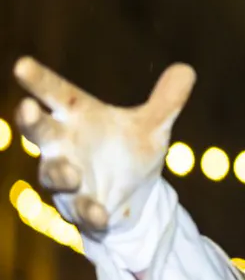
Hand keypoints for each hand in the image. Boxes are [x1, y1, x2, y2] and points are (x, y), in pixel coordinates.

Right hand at [12, 57, 195, 237]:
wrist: (136, 197)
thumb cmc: (129, 153)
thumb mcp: (152, 128)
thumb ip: (166, 102)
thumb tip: (187, 69)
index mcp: (78, 117)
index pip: (54, 93)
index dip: (39, 80)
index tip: (22, 65)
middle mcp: (64, 145)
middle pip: (40, 130)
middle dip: (31, 121)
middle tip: (27, 108)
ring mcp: (68, 178)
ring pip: (53, 174)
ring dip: (60, 174)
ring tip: (72, 174)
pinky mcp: (80, 208)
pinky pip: (80, 211)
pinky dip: (89, 212)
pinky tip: (99, 214)